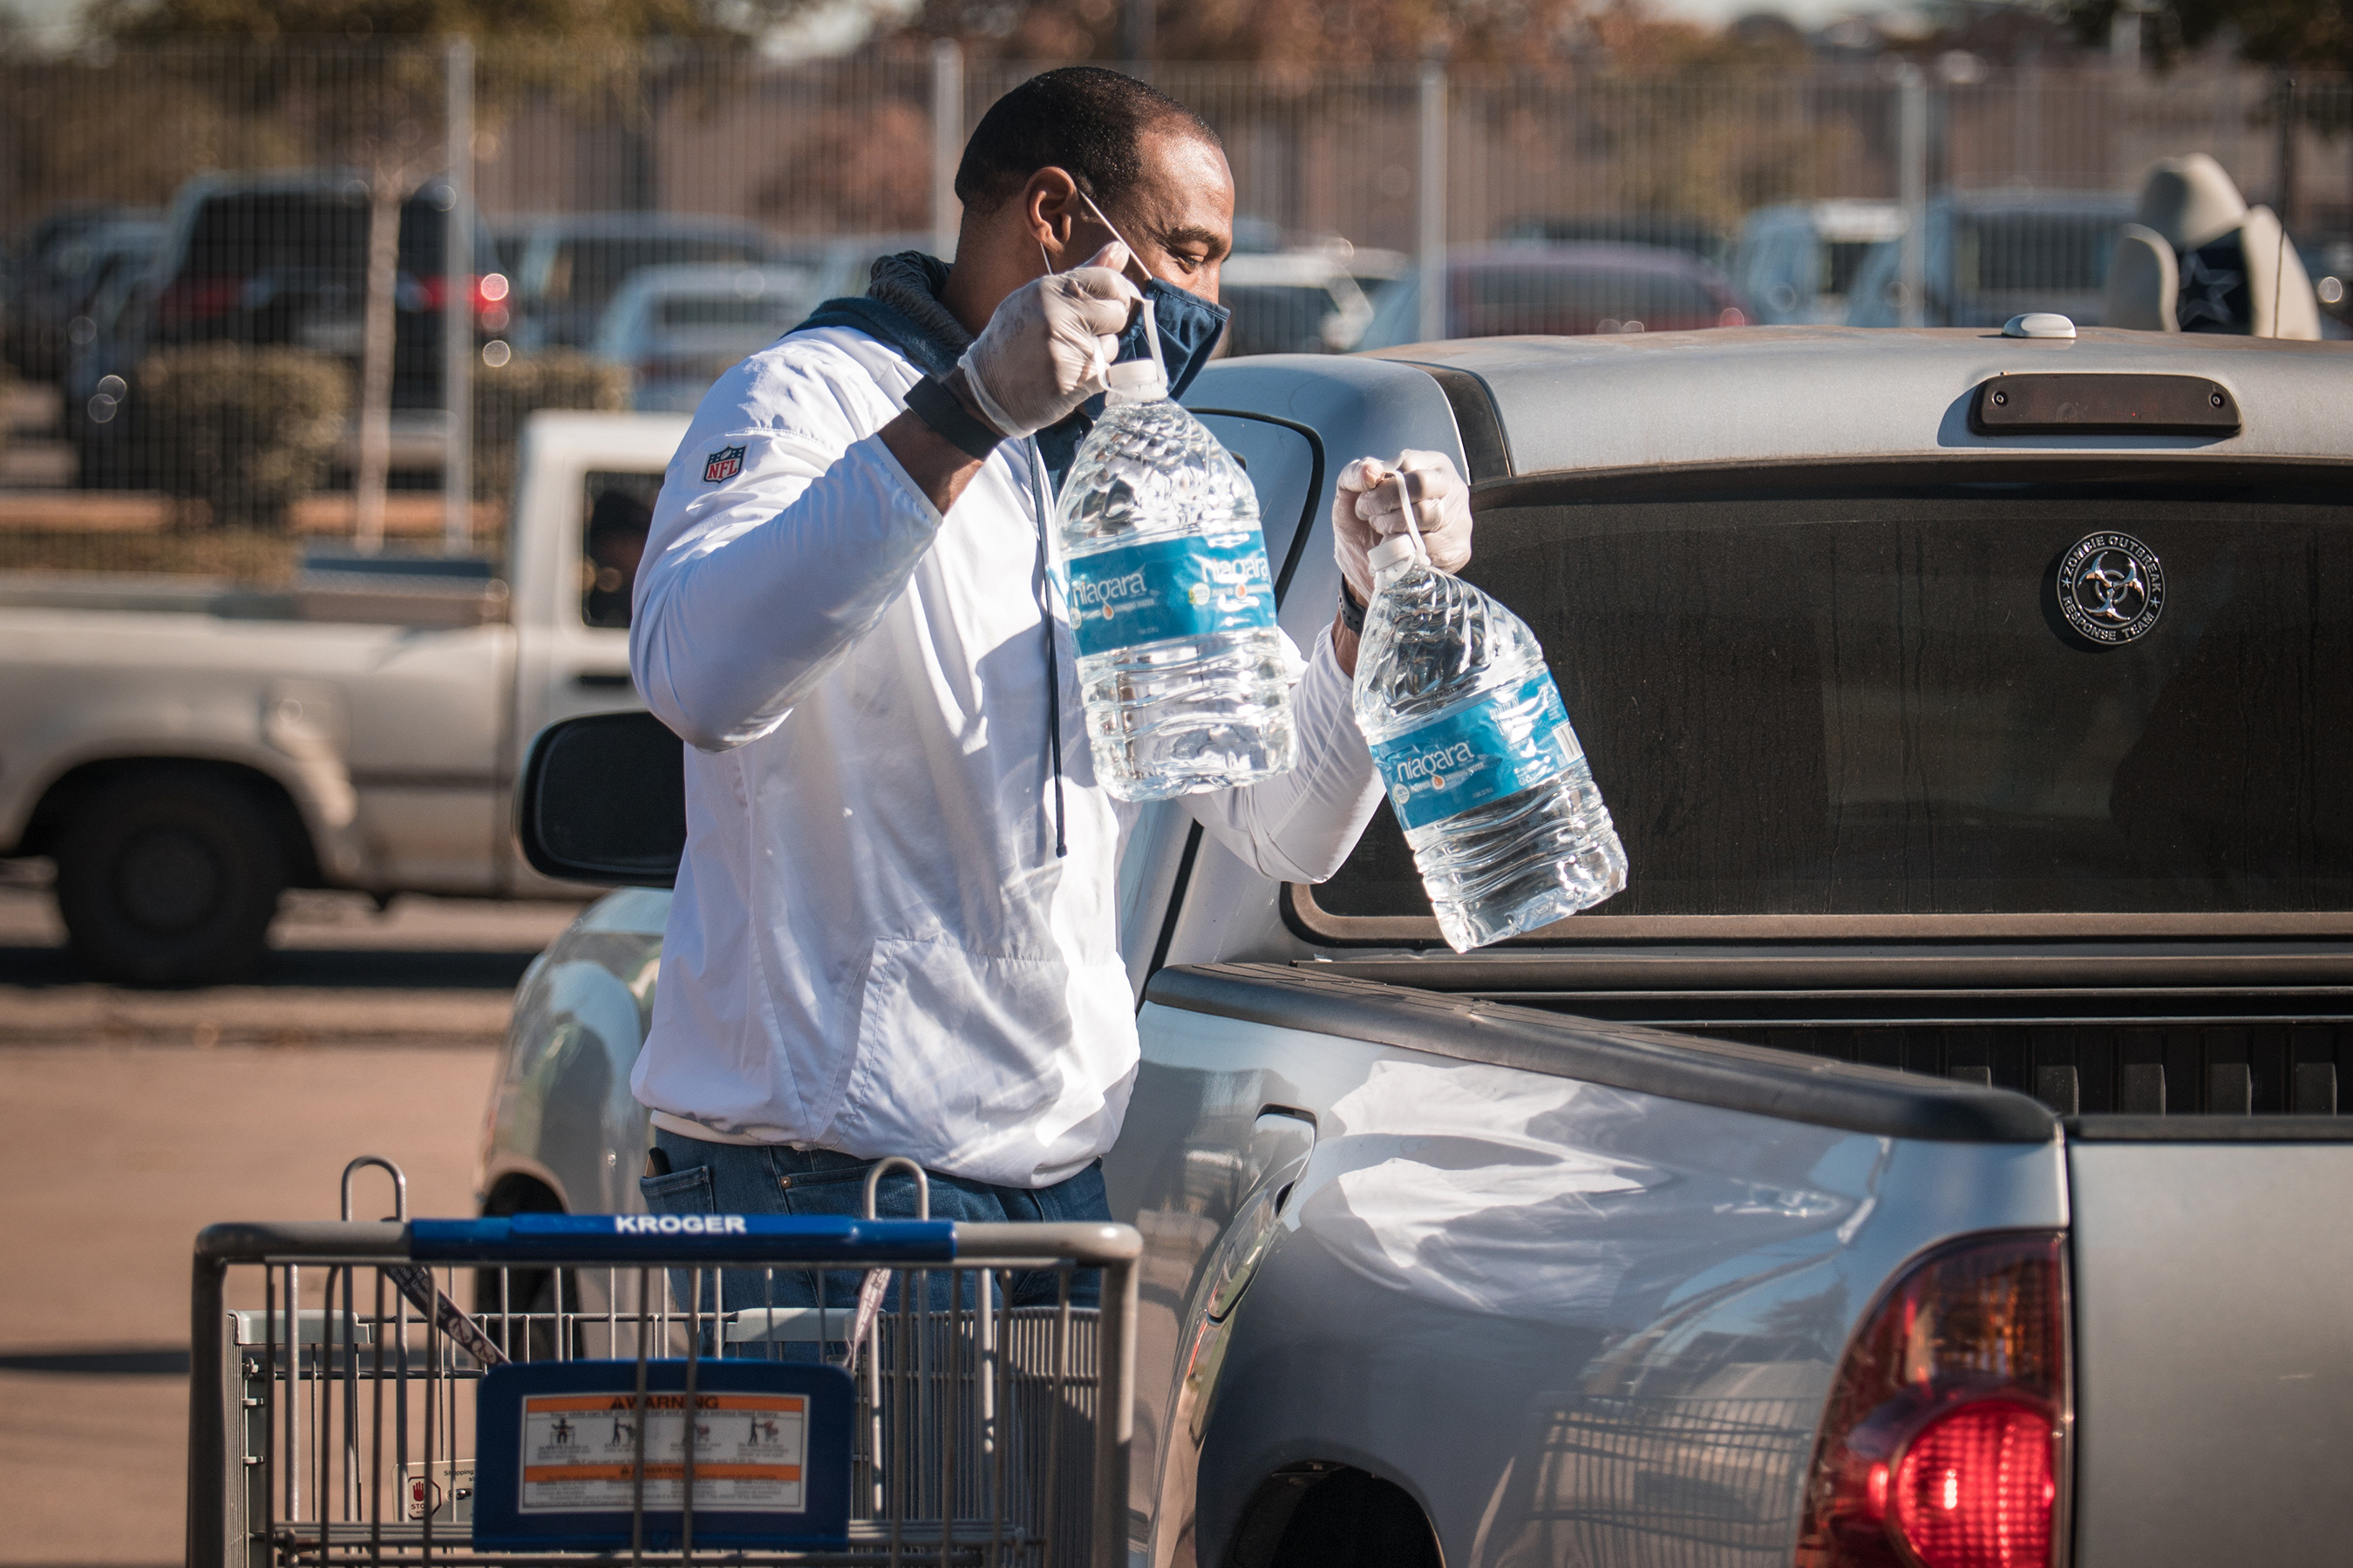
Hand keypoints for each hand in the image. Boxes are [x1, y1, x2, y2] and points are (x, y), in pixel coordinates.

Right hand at [958, 243, 1141, 437]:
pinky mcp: (1072, 381)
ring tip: (1067, 355)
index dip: (1116, 294)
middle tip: (1080, 334)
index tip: (1106, 304)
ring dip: (1098, 352)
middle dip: (1107, 324)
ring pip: (1111, 345)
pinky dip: (1095, 376)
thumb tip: (1120, 249)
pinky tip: (1070, 375)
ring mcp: (1064, 350)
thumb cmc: (1015, 338)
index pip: (1110, 281)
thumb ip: (1083, 276)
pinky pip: (1106, 372)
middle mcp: (1056, 315)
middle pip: (1117, 313)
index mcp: (1047, 289)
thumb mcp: (1039, 298)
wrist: (986, 387)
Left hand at [1331, 448, 1474, 600]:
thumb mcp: (1350, 494)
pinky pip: (1430, 547)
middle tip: (1372, 517)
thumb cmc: (1363, 524)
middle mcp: (1451, 487)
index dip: (1381, 484)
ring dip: (1393, 527)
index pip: (1408, 463)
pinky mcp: (1458, 549)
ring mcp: (1459, 519)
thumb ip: (1354, 474)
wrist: (1368, 566)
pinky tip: (1398, 552)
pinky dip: (1405, 552)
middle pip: (1421, 484)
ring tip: (1384, 534)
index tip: (1366, 498)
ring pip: (1426, 515)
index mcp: (1429, 465)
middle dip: (1385, 503)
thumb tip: (1371, 471)